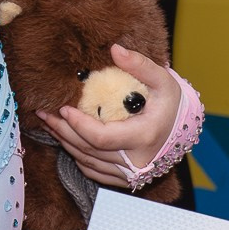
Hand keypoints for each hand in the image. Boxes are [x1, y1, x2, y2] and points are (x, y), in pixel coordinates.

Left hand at [39, 46, 180, 190]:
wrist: (183, 130)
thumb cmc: (172, 103)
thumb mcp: (163, 81)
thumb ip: (140, 64)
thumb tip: (115, 49)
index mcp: (144, 137)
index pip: (101, 137)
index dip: (78, 124)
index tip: (64, 108)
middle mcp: (136, 162)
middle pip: (88, 150)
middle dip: (62, 131)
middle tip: (45, 113)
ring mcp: (130, 174)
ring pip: (87, 162)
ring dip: (65, 143)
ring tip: (49, 123)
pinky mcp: (125, 180)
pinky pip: (93, 171)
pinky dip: (77, 156)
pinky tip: (66, 139)